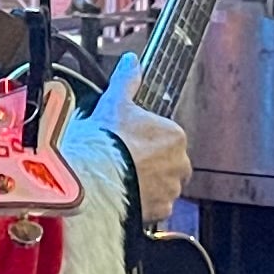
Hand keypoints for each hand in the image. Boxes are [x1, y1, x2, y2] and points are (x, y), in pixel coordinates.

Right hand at [97, 55, 192, 215]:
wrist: (94, 179)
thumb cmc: (106, 143)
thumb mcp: (114, 103)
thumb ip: (127, 81)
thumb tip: (131, 62)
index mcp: (174, 136)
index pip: (167, 137)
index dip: (146, 139)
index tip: (130, 141)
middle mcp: (179, 164)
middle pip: (168, 162)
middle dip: (151, 163)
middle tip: (125, 160)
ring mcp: (170, 189)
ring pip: (163, 185)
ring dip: (148, 183)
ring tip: (122, 178)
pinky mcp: (161, 211)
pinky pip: (156, 207)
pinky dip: (144, 203)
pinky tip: (125, 194)